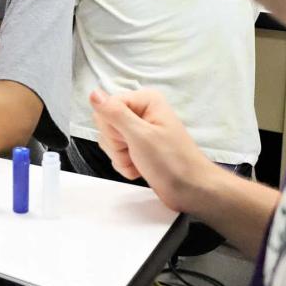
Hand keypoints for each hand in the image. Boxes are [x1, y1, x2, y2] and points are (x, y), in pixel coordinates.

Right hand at [89, 88, 216, 212]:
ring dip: (120, 156)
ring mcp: (138, 130)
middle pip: (105, 123)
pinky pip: (115, 153)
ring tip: (140, 161)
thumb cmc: (174, 163)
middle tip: (136, 151)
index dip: (111, 127)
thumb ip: (115, 113)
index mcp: (145, 101)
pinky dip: (124, 164)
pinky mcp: (136, 147)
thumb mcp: (141, 135)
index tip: (128, 139)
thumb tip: (94, 94)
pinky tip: (140, 167)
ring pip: (108, 140)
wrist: (191, 191)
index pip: (106, 105)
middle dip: (116, 144)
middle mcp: (141, 112)